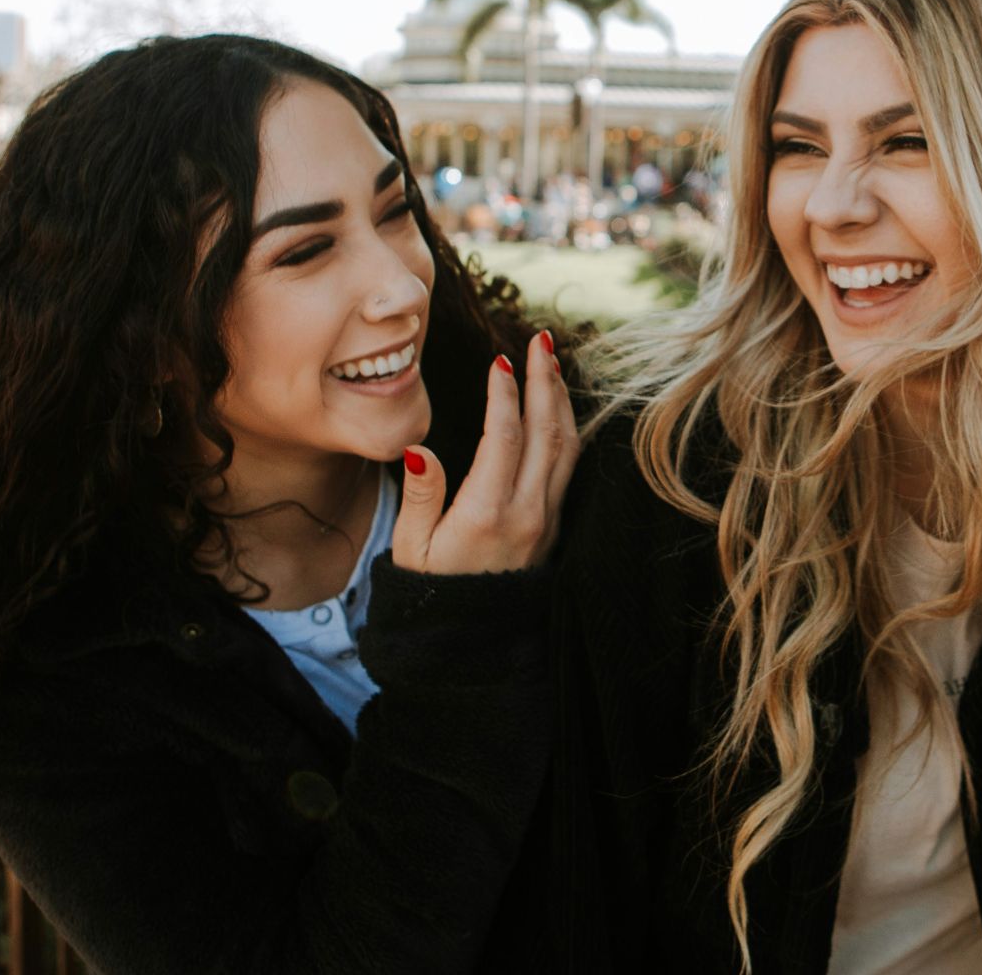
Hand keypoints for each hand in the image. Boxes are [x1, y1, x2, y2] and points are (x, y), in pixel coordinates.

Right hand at [391, 331, 577, 573]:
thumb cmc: (432, 590)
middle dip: (544, 380)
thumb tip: (418, 449)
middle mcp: (526, 512)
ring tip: (551, 364)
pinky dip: (568, 429)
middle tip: (540, 340)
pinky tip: (559, 409)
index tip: (499, 360)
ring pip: (567, 447)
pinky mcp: (555, 526)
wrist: (471, 640)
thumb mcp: (412, 548)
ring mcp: (546, 519)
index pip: (503, 436)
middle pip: (546, 432)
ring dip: (561, 400)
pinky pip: (570, 467)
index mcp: (485, 513)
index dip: (503, 393)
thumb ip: (420, 496)